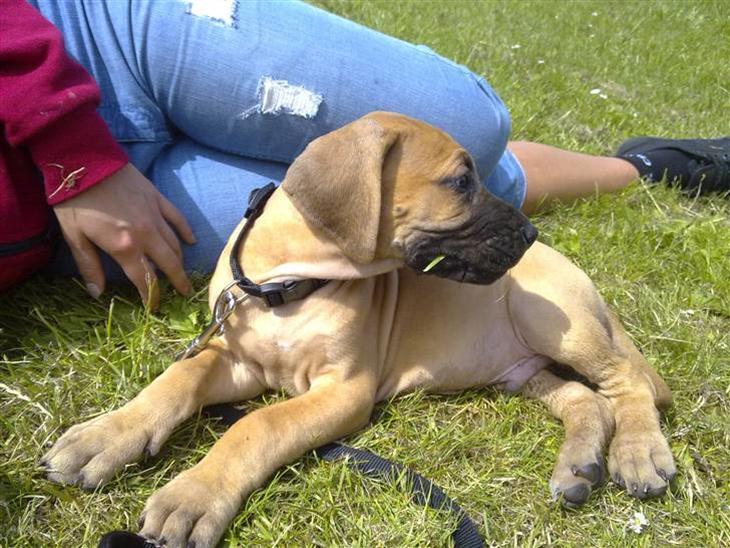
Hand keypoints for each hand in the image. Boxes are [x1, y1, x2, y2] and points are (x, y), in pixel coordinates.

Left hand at [53, 164, 195, 307]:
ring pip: (175, 244)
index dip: (150, 295)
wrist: (84, 160)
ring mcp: (155, 215)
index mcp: (124, 246)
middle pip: (168, 264)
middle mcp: (146, 234)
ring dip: (180, 261)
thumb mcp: (74, 236)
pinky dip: (185, 231)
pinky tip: (191, 241)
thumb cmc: (74, 200)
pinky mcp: (157, 199)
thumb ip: (89, 265)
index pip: (144, 279)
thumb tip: (97, 293)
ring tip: (182, 272)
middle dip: (177, 281)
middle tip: (184, 294)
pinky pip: (178, 219)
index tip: (154, 307)